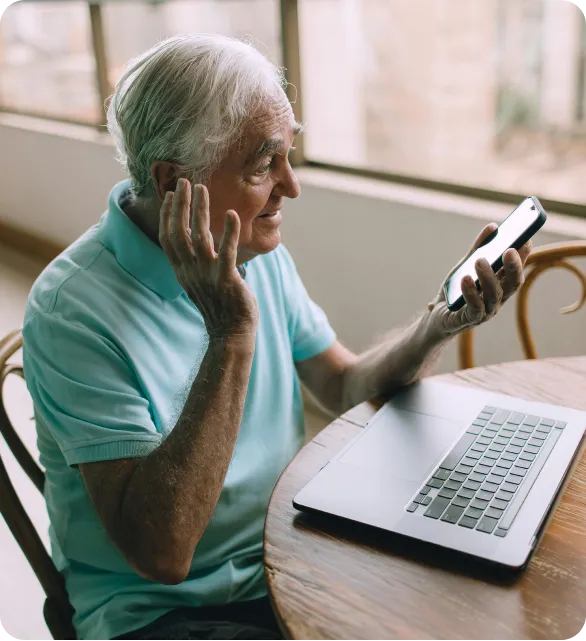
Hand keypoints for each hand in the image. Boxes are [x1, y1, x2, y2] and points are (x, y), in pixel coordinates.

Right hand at [159, 178, 258, 337]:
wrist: (230, 332)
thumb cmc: (219, 304)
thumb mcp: (199, 280)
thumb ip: (195, 260)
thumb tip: (196, 239)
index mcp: (182, 271)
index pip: (167, 239)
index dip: (166, 215)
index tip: (169, 194)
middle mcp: (190, 272)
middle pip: (177, 233)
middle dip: (179, 206)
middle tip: (183, 182)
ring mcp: (207, 276)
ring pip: (198, 238)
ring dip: (199, 211)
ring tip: (202, 189)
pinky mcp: (227, 280)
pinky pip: (226, 253)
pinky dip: (229, 233)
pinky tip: (232, 214)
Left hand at [426, 223, 531, 338]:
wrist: (437, 315)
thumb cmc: (456, 289)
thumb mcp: (465, 265)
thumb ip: (479, 248)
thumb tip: (493, 227)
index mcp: (501, 287)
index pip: (517, 270)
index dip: (523, 256)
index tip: (525, 238)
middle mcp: (498, 300)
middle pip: (512, 284)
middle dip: (513, 266)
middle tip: (509, 249)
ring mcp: (485, 312)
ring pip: (493, 295)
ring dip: (488, 277)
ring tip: (480, 260)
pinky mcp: (468, 320)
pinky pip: (474, 307)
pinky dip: (470, 292)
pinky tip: (466, 278)